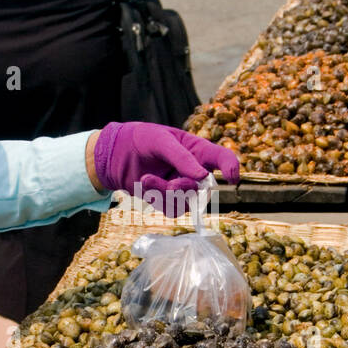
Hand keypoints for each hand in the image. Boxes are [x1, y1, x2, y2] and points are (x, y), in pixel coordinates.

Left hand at [90, 122, 240, 215]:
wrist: (116, 154)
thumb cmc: (141, 139)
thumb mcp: (160, 140)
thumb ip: (181, 157)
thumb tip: (202, 176)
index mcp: (198, 150)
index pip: (223, 159)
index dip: (231, 168)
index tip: (231, 178)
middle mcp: (195, 170)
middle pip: (205, 188)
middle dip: (187, 188)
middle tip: (171, 184)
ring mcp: (182, 187)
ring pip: (187, 201)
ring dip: (166, 193)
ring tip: (147, 179)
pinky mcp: (168, 200)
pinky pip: (172, 208)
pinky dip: (157, 199)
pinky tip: (144, 184)